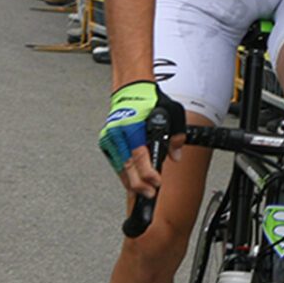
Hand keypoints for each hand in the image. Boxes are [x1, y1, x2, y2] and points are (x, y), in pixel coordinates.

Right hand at [98, 82, 186, 197]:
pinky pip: (116, 161)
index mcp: (134, 125)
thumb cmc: (151, 99)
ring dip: (130, 181)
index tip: (156, 183)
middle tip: (149, 194)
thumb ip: (176, 135)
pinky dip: (124, 173)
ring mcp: (110, 136)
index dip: (148, 173)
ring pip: (120, 166)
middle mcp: (119, 132)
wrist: (132, 88)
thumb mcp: (172, 112)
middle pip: (127, 165)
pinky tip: (131, 181)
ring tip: (141, 192)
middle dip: (139, 184)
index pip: (140, 155)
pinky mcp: (107, 140)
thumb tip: (176, 156)